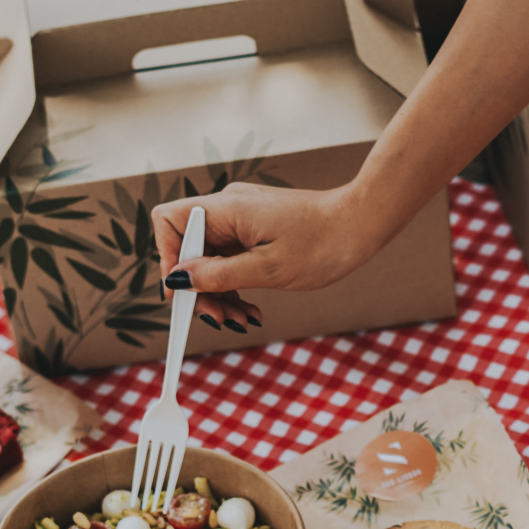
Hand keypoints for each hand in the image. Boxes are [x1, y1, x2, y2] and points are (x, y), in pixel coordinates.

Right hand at [151, 183, 378, 332]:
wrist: (361, 224)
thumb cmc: (322, 243)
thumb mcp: (267, 269)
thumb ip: (219, 275)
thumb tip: (178, 281)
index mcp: (226, 208)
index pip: (170, 222)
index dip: (168, 259)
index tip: (183, 294)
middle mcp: (228, 209)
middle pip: (188, 248)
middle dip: (199, 288)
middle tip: (220, 319)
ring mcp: (241, 220)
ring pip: (209, 259)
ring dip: (219, 294)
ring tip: (242, 320)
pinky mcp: (254, 233)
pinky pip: (230, 261)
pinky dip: (235, 287)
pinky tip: (250, 310)